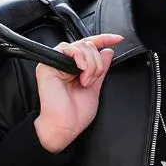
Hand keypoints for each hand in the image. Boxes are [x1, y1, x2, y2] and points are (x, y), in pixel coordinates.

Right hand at [34, 33, 123, 152]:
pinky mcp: (47, 64)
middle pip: (87, 45)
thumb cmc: (76, 114)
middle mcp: (65, 64)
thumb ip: (101, 69)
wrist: (65, 126)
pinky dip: (78, 57)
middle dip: (97, 62)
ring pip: (80, 46)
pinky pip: (66, 48)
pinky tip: (80, 70)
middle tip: (93, 78)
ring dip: (90, 63)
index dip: (104, 39)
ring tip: (86, 80)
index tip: (118, 39)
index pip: (90, 47)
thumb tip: (108, 51)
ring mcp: (56, 63)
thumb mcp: (95, 88)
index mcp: (75, 68)